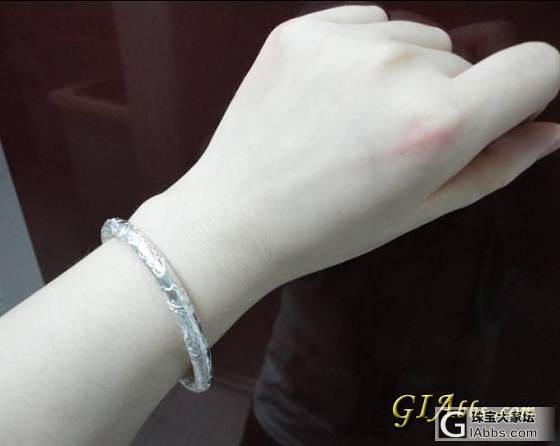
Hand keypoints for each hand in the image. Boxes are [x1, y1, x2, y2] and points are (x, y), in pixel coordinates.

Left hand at [135, 5, 559, 302]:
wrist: (235, 216)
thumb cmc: (328, 228)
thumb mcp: (420, 211)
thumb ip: (495, 166)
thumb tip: (547, 131)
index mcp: (437, 125)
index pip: (536, 66)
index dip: (531, 90)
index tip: (506, 110)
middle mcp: (398, 69)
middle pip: (466, 62)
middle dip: (447, 98)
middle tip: (393, 143)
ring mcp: (344, 42)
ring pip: (418, 40)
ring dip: (404, 74)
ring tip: (356, 121)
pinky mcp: (301, 29)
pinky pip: (368, 23)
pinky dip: (364, 53)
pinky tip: (331, 96)